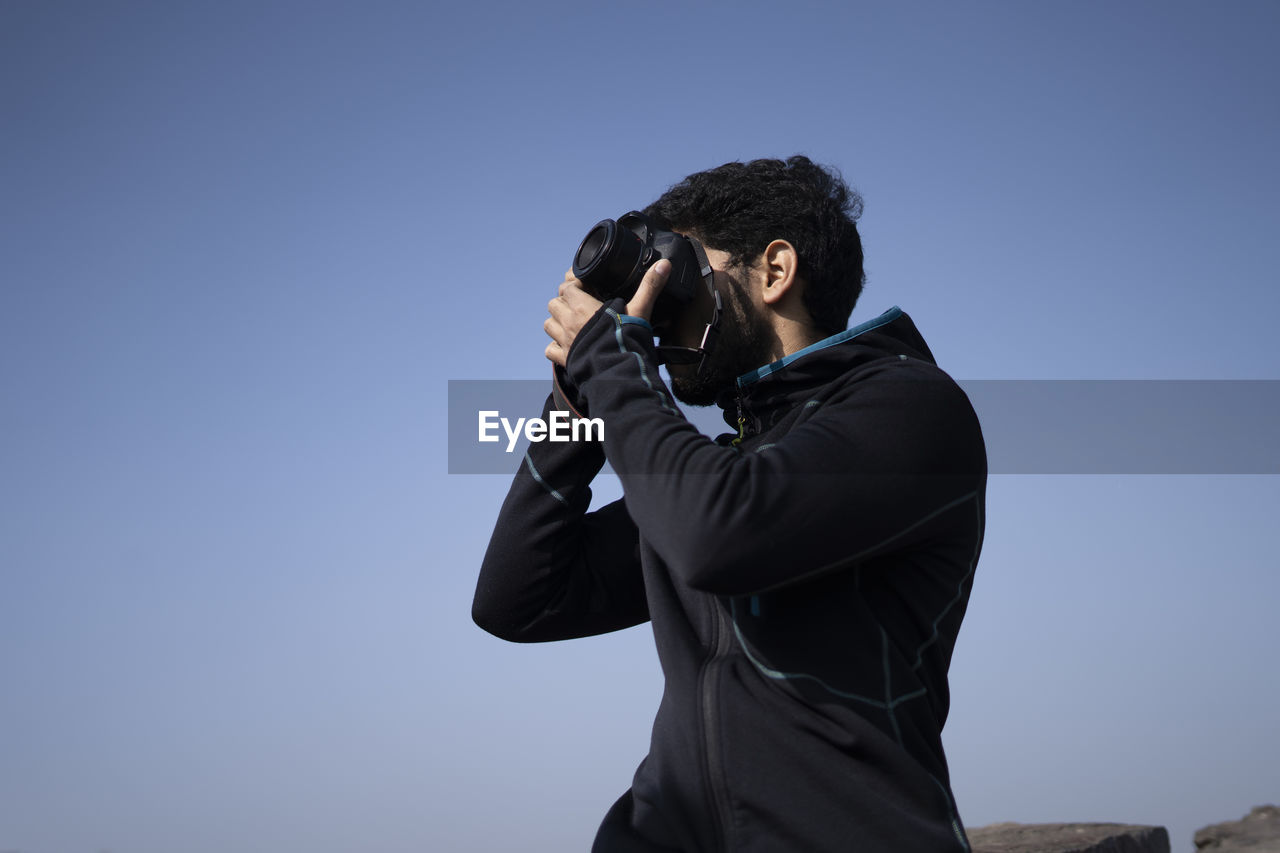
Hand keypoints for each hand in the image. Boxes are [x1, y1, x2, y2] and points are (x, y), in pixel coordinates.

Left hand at [544, 260, 670, 366]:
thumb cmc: (627, 340)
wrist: (619, 373)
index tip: (587, 287)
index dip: (575, 285)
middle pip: (554, 303)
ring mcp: (564, 342)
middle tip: (580, 305)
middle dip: (564, 302)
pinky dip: (555, 347)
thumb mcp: (640, 310)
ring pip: (549, 325)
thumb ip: (649, 287)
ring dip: (557, 322)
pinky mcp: (565, 360)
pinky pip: (550, 350)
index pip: (567, 287)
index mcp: (582, 307)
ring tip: (572, 323)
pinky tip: (568, 346)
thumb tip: (664, 265)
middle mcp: (569, 322)